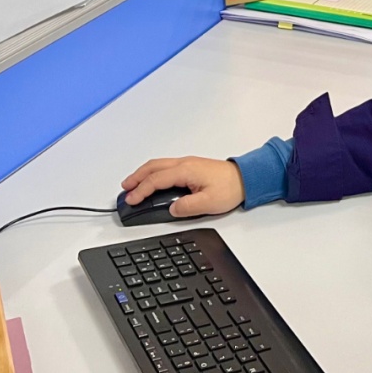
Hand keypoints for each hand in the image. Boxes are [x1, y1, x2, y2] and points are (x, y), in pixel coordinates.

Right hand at [121, 156, 245, 216]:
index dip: (141, 190)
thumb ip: (187, 207)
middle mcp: (185, 163)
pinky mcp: (192, 167)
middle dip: (136, 177)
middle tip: (124, 189)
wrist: (246, 178)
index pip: (156, 180)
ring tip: (133, 185)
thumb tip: (171, 209)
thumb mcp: (208, 203)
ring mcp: (188, 163)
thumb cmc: (231, 187)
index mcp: (186, 170)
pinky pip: (166, 167)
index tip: (131, 200)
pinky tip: (152, 180)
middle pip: (153, 167)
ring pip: (158, 165)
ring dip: (143, 174)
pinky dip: (153, 172)